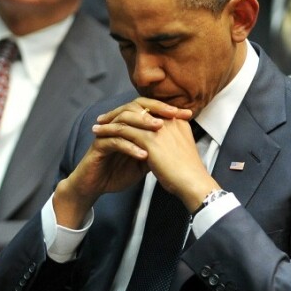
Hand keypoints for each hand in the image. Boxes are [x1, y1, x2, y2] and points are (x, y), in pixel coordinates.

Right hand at [55, 99, 194, 226]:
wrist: (96, 186)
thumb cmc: (119, 171)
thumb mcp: (145, 160)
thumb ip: (158, 148)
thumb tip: (180, 141)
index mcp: (130, 125)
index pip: (149, 108)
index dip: (167, 109)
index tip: (187, 114)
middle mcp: (117, 125)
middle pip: (135, 107)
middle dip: (155, 110)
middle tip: (172, 114)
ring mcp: (106, 134)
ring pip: (124, 121)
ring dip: (142, 124)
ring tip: (159, 129)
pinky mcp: (98, 147)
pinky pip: (114, 142)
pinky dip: (130, 147)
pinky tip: (143, 155)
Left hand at [99, 116, 216, 209]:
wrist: (193, 183)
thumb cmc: (188, 172)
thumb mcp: (181, 149)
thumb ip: (171, 140)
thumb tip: (160, 142)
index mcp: (177, 121)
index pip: (152, 109)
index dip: (135, 111)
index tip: (122, 116)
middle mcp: (168, 119)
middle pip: (139, 108)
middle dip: (120, 111)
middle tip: (106, 117)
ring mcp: (159, 128)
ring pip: (128, 117)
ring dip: (110, 120)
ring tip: (98, 125)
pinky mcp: (149, 139)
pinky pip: (123, 130)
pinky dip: (109, 131)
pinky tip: (99, 135)